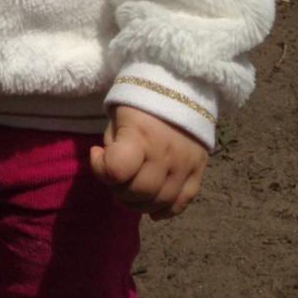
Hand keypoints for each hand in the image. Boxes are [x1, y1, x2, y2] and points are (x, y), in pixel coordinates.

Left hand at [90, 104, 208, 220]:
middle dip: (118, 189)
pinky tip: (152, 206)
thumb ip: (113, 144)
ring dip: (138, 203)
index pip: (117, 170)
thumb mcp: (118, 115)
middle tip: (115, 177)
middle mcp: (165, 154)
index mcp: (140, 136)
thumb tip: (111, 172)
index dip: (100, 168)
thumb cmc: (140, 102)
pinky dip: (165, 210)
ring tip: (130, 189)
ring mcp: (185, 165)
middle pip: (138, 192)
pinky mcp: (199, 171)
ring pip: (159, 202)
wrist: (181, 87)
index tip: (98, 153)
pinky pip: (182, 202)